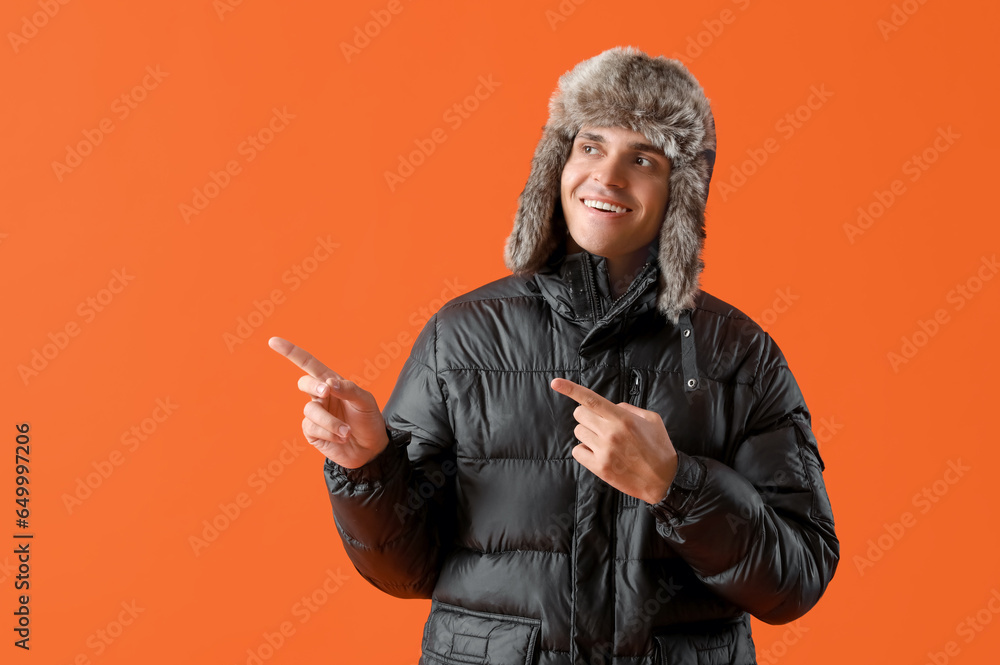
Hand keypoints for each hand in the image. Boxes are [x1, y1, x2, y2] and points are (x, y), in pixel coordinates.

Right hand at [268, 336, 388, 468]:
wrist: (371, 449)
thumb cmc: (369, 420)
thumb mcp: (366, 401)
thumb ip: (349, 389)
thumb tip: (328, 383)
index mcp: (331, 383)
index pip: (309, 364)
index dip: (291, 352)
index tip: (273, 341)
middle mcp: (320, 396)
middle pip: (304, 383)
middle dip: (313, 386)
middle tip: (326, 392)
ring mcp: (315, 415)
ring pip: (311, 410)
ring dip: (331, 422)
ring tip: (347, 432)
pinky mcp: (312, 433)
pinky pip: (313, 428)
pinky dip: (329, 433)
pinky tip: (341, 437)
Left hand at [550, 377, 677, 503]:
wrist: (664, 479)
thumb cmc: (659, 448)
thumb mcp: (651, 419)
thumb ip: (629, 408)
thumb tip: (611, 406)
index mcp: (622, 418)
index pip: (591, 399)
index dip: (570, 389)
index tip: (555, 382)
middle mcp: (610, 433)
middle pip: (579, 414)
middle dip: (587, 416)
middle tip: (601, 424)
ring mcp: (603, 451)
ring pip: (578, 432)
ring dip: (587, 433)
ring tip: (604, 441)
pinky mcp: (599, 467)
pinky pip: (577, 451)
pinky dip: (584, 450)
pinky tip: (599, 453)